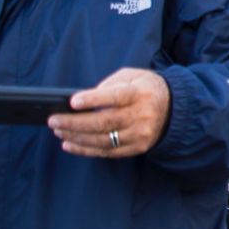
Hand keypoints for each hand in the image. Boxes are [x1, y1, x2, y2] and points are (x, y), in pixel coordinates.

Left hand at [49, 68, 169, 157]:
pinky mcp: (138, 147)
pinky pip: (108, 152)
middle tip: (53, 120)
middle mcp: (142, 116)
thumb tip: (83, 101)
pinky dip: (86, 150)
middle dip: (74, 123)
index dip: (93, 100)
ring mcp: (140, 134)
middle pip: (104, 122)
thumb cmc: (145, 88)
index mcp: (140, 94)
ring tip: (58, 131)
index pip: (115, 97)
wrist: (174, 108)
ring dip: (76, 137)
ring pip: (103, 140)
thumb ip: (109, 85)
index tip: (72, 102)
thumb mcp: (132, 76)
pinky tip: (70, 144)